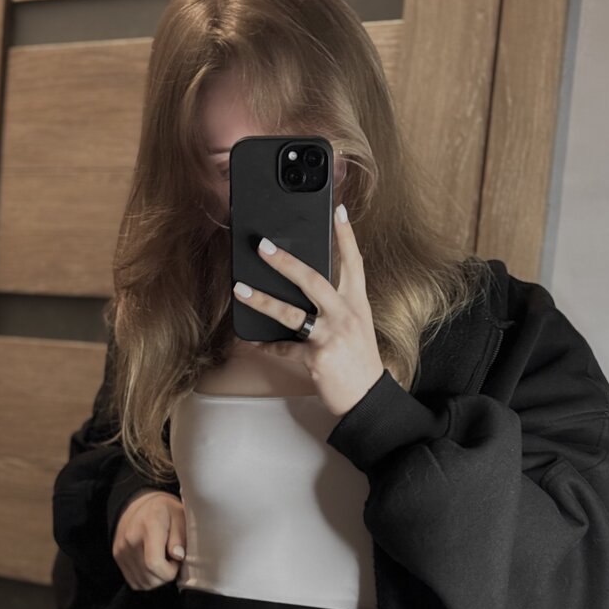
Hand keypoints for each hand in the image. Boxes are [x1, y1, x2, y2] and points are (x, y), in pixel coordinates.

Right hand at [112, 490, 186, 590]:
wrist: (140, 504)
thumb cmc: (165, 511)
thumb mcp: (180, 516)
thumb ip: (180, 536)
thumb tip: (178, 556)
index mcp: (149, 526)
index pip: (154, 563)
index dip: (170, 570)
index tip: (177, 560)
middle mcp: (131, 539)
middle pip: (150, 578)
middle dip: (166, 576)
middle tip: (172, 560)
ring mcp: (121, 549)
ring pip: (142, 583)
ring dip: (156, 578)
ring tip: (162, 560)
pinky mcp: (117, 556)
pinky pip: (134, 581)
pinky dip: (146, 579)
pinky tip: (152, 564)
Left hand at [232, 204, 384, 417]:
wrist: (368, 398)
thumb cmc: (359, 362)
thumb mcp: (357, 327)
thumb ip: (338, 307)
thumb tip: (305, 293)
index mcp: (357, 304)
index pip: (354, 263)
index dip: (346, 235)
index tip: (339, 210)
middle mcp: (345, 315)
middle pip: (314, 279)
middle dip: (285, 262)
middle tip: (263, 246)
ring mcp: (331, 336)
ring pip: (291, 312)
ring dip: (262, 300)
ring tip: (241, 290)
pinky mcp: (317, 358)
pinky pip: (284, 348)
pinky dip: (266, 345)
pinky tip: (252, 341)